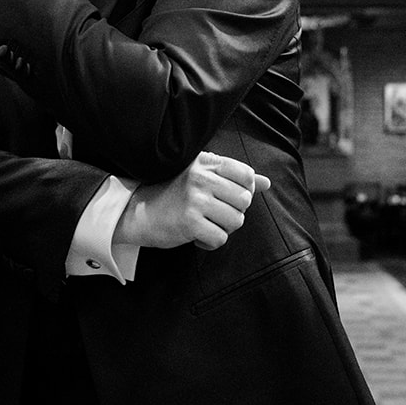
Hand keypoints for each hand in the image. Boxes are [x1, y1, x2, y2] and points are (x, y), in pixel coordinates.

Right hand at [116, 152, 271, 250]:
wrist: (138, 211)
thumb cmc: (174, 193)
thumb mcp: (202, 176)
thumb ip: (235, 178)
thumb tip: (267, 183)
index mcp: (206, 162)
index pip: (246, 174)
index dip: (245, 190)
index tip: (228, 198)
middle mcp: (201, 178)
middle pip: (245, 199)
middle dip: (235, 212)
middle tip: (215, 214)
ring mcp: (195, 200)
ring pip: (236, 220)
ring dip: (224, 228)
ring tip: (206, 224)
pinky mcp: (189, 222)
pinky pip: (221, 238)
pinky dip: (211, 242)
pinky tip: (198, 236)